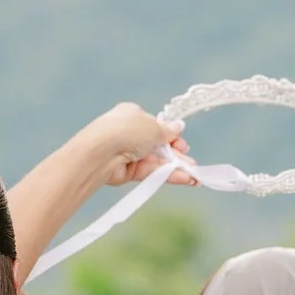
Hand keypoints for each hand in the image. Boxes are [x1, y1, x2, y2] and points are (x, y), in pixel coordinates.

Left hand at [79, 102, 194, 187]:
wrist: (100, 153)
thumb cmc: (126, 131)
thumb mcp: (153, 127)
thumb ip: (168, 131)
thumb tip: (179, 126)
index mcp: (133, 115)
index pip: (156, 126)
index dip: (172, 136)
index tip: (183, 144)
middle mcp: (131, 133)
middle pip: (159, 145)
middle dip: (177, 154)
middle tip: (191, 163)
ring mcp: (129, 153)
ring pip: (157, 161)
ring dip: (176, 167)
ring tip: (194, 176)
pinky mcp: (128, 171)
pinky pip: (152, 172)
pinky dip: (168, 175)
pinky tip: (185, 179)